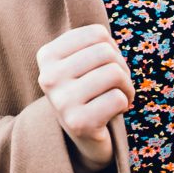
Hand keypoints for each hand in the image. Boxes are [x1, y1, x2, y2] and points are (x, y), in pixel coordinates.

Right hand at [36, 24, 135, 172]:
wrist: (83, 138)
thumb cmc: (89, 92)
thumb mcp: (81, 62)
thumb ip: (90, 43)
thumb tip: (105, 35)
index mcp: (47, 56)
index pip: (97, 34)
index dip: (112, 48)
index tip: (105, 66)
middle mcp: (48, 77)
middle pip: (106, 52)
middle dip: (122, 68)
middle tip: (117, 84)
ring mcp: (61, 101)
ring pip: (114, 73)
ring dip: (127, 87)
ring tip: (118, 96)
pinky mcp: (78, 123)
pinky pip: (118, 99)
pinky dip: (124, 104)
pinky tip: (113, 113)